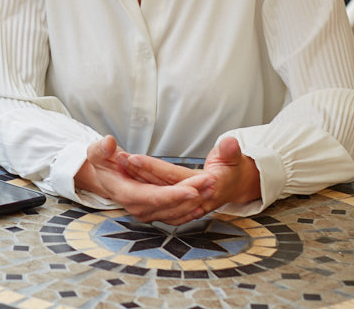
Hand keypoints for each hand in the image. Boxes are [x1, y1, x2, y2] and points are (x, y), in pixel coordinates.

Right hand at [74, 136, 215, 224]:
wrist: (105, 176)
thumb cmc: (103, 161)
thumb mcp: (97, 152)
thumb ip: (102, 149)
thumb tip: (109, 144)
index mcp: (125, 193)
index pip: (152, 197)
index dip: (172, 195)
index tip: (192, 190)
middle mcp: (137, 208)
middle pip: (169, 206)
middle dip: (191, 196)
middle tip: (211, 183)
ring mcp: (147, 213)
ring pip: (175, 212)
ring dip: (195, 202)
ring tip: (212, 188)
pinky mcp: (155, 213)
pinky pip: (175, 216)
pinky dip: (189, 211)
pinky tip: (203, 201)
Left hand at [125, 137, 260, 214]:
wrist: (236, 188)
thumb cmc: (233, 169)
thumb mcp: (234, 158)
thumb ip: (230, 152)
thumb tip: (230, 142)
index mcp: (207, 189)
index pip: (172, 178)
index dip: (152, 168)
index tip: (132, 157)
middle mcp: (194, 202)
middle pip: (159, 187)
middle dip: (137, 172)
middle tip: (118, 156)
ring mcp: (186, 209)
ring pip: (155, 195)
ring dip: (136, 179)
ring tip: (118, 161)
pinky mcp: (179, 210)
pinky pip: (156, 201)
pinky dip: (142, 189)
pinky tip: (128, 177)